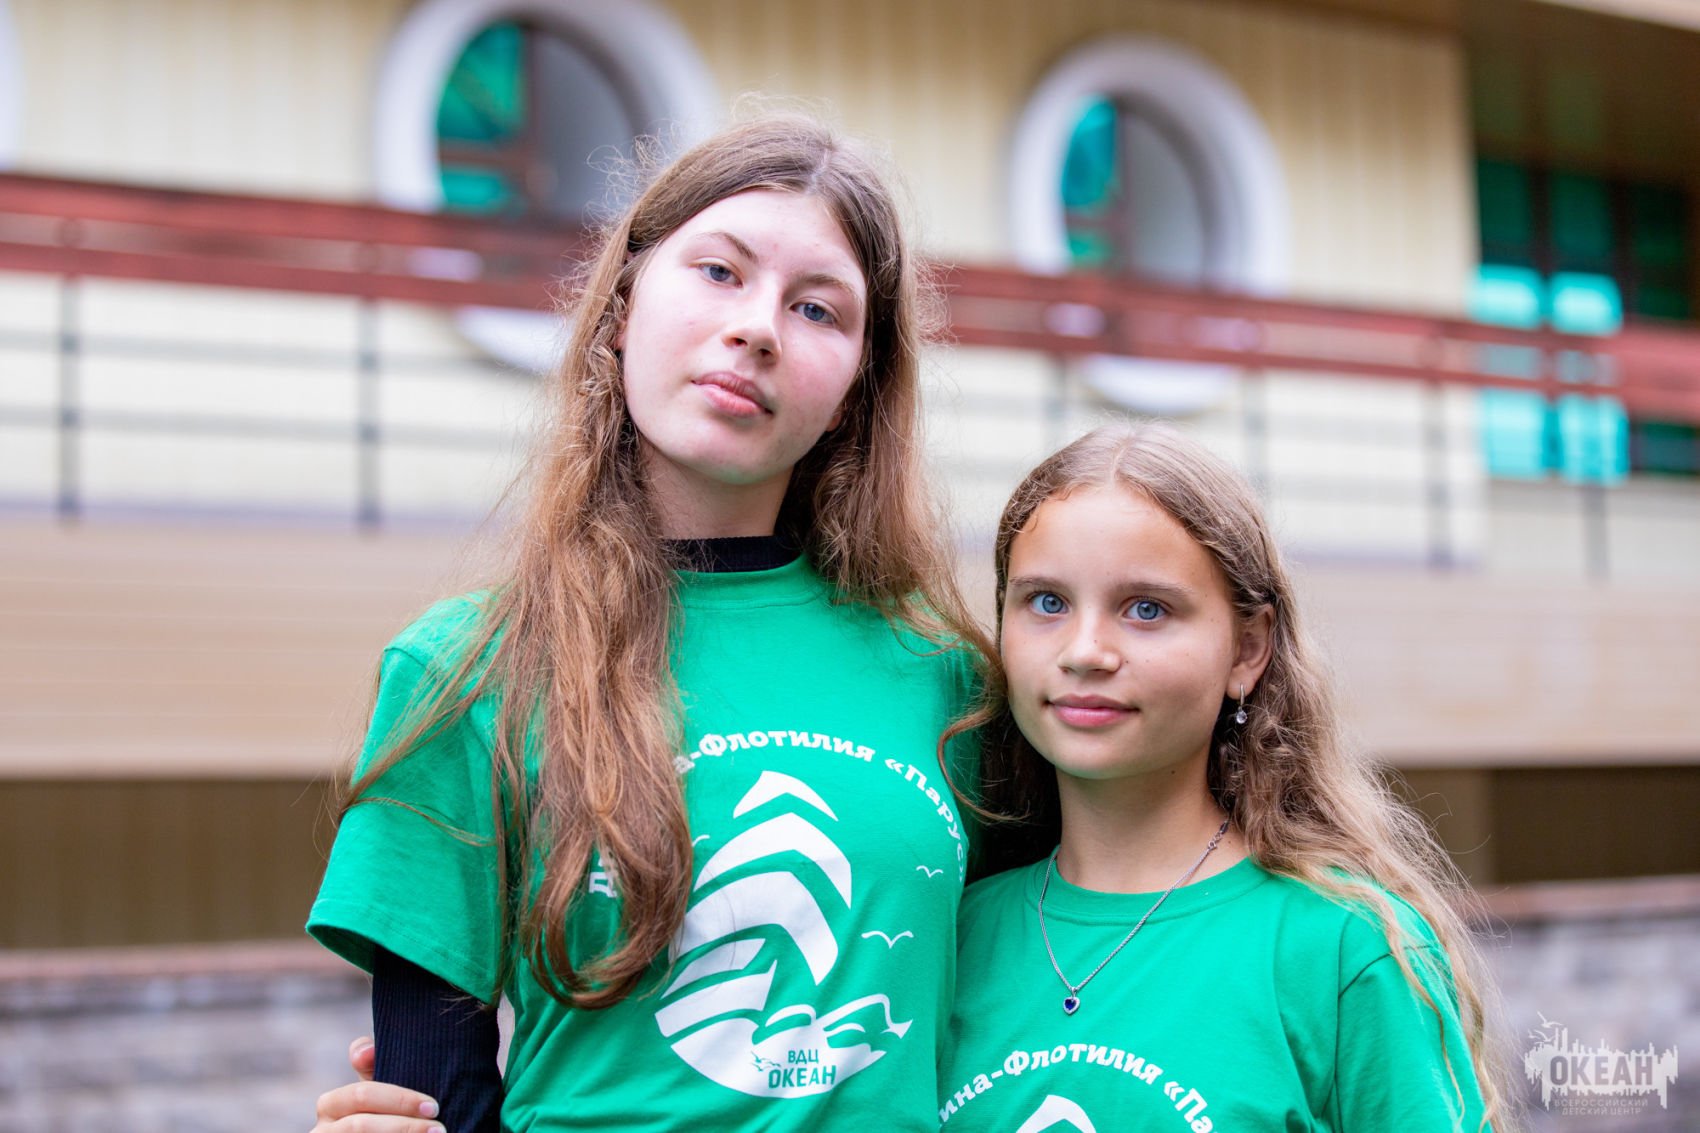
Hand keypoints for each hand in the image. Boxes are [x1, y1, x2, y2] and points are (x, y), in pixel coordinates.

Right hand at [311, 1037, 443, 1131]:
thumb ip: (372, 1067)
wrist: (381, 1129)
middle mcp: (323, 1130)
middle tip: (438, 1128)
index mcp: (331, 1105)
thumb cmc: (382, 1113)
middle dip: (404, 1125)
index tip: (432, 1106)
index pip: (361, 1095)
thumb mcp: (378, 1092)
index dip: (399, 1099)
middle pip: (362, 1125)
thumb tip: (366, 1049)